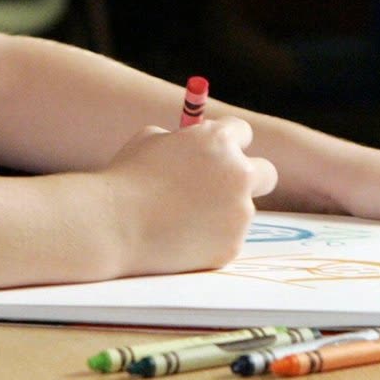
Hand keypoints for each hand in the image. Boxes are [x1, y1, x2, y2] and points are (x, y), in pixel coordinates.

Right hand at [99, 117, 277, 275]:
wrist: (113, 226)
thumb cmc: (125, 179)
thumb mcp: (149, 140)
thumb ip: (181, 140)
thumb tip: (195, 144)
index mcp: (219, 140)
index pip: (244, 132)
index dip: (230, 142)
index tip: (221, 153)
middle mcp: (239, 174)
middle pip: (266, 173)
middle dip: (249, 178)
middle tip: (226, 188)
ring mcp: (239, 214)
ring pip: (241, 211)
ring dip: (222, 213)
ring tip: (179, 220)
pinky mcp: (232, 247)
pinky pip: (227, 240)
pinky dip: (209, 240)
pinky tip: (178, 239)